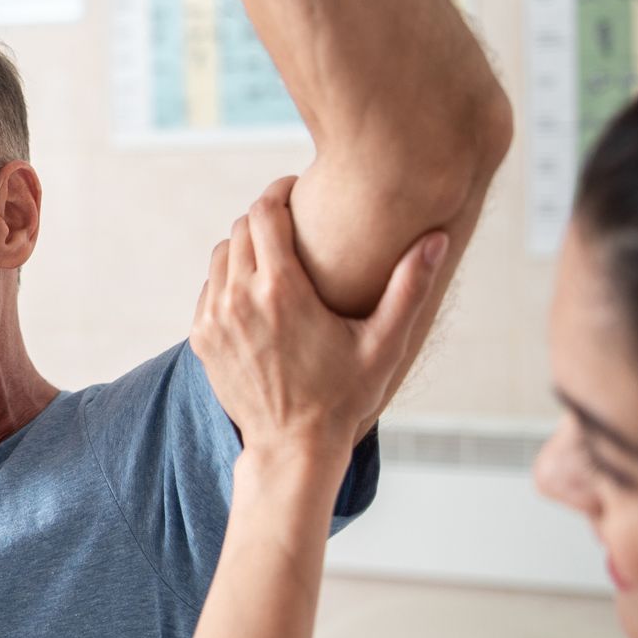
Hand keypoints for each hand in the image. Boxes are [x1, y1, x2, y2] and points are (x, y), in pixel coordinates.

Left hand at [191, 177, 447, 470]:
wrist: (292, 447)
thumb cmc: (344, 396)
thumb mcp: (384, 343)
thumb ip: (409, 287)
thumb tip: (436, 238)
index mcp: (280, 289)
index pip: (264, 212)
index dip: (279, 193)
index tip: (297, 191)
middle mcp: (239, 297)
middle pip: (241, 228)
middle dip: (265, 218)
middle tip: (292, 221)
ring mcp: (214, 318)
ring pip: (221, 255)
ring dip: (245, 247)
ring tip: (276, 254)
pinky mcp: (201, 338)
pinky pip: (210, 288)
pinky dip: (229, 279)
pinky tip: (257, 291)